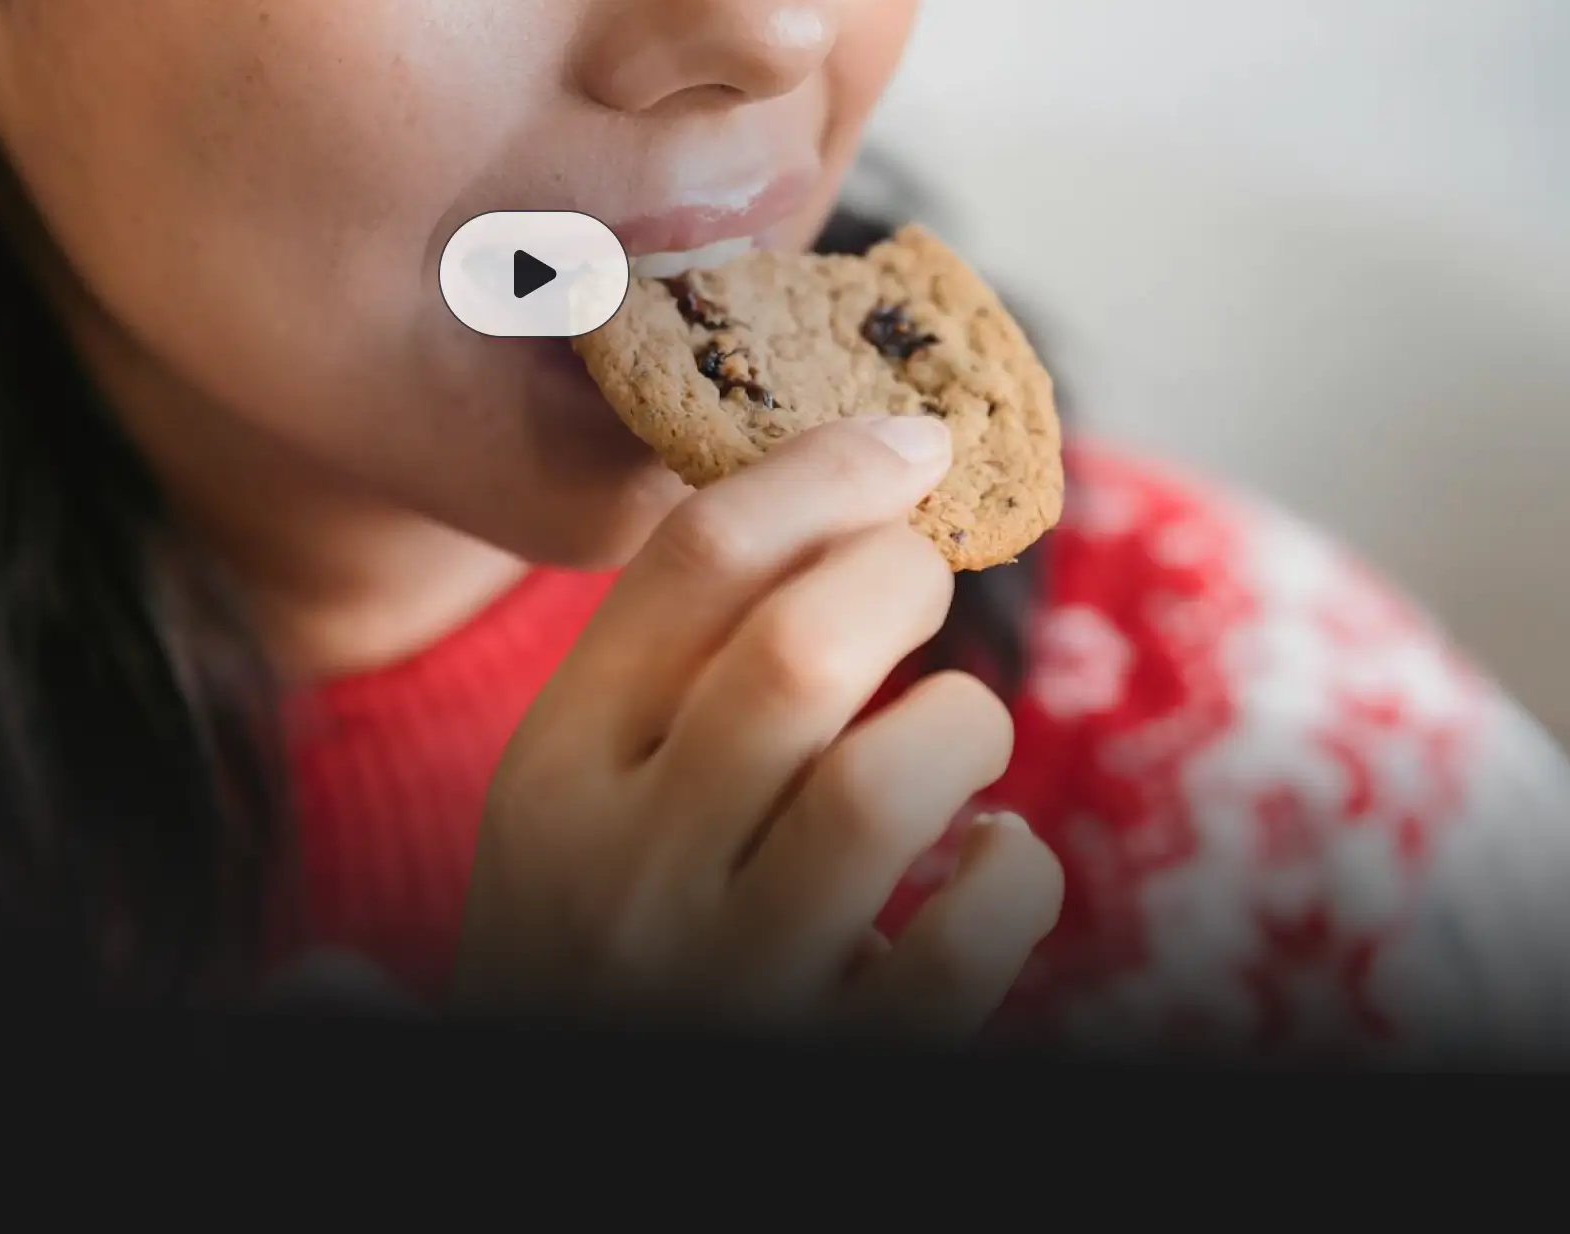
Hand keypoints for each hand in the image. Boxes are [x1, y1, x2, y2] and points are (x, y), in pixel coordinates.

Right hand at [451, 414, 1064, 1039]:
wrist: (575, 1129)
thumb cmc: (595, 947)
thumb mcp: (566, 809)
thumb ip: (658, 679)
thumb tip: (826, 490)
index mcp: (555, 773)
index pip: (692, 563)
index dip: (823, 473)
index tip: (908, 440)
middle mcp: (627, 870)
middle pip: (799, 648)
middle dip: (899, 575)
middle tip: (924, 574)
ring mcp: (727, 980)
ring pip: (885, 781)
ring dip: (960, 720)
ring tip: (953, 728)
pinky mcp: (832, 1063)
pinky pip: (965, 941)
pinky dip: (1015, 872)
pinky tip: (991, 859)